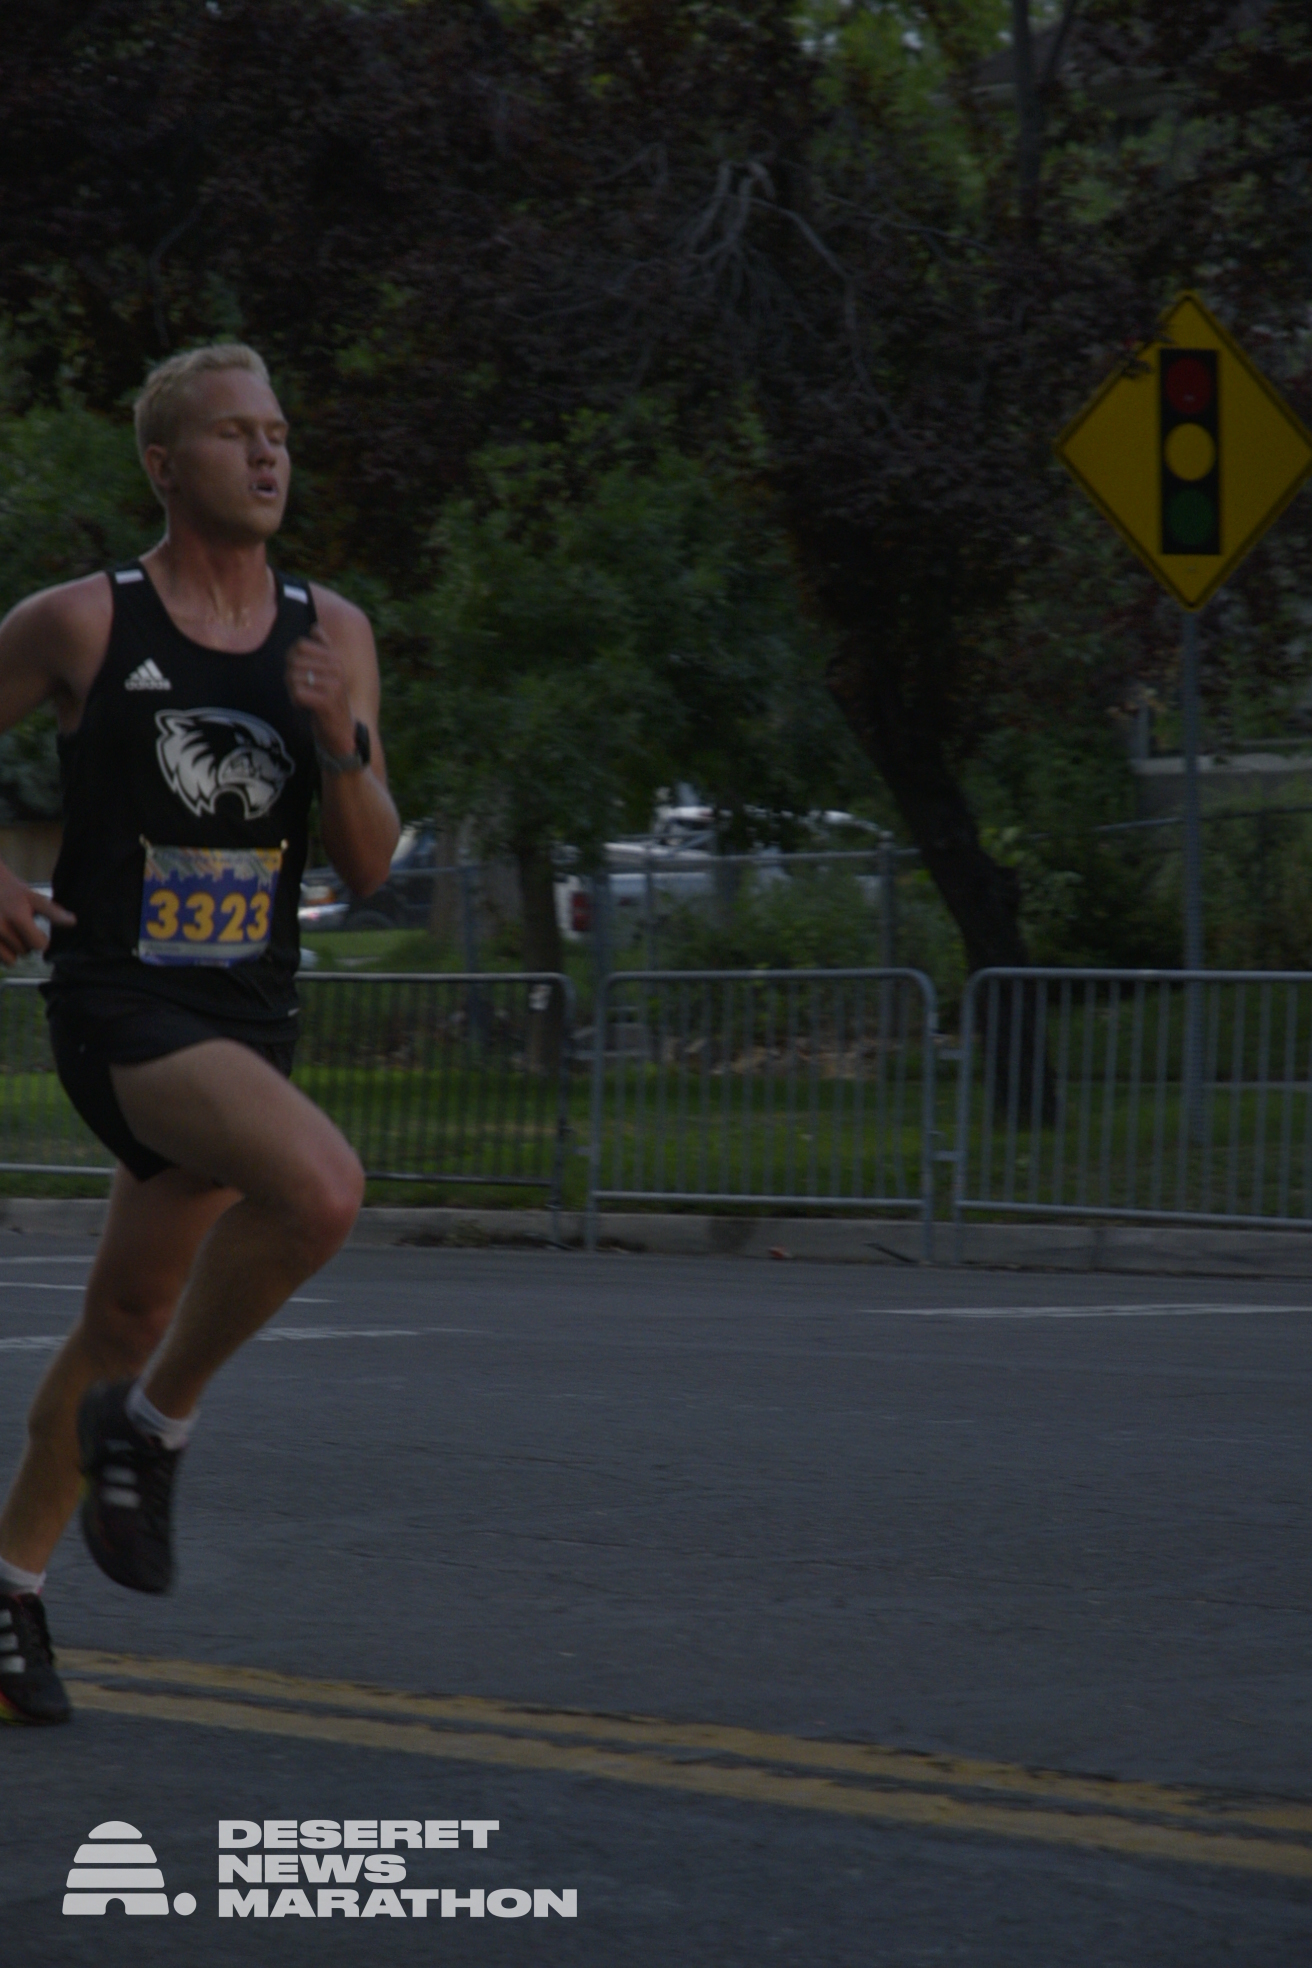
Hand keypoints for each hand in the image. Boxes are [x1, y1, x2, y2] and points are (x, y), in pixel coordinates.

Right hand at [0, 867, 73, 964]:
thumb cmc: (13, 892)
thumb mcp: (33, 896)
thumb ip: (52, 911)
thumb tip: (72, 922)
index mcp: (18, 916)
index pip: (38, 944)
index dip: (42, 940)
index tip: (41, 934)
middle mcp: (1, 927)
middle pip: (26, 951)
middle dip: (28, 943)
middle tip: (22, 928)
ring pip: (12, 959)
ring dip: (15, 950)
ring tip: (11, 934)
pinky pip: (1, 960)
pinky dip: (3, 954)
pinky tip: (3, 940)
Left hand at [286, 624, 354, 755]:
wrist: (341, 730)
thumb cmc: (329, 698)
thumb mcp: (330, 671)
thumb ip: (324, 647)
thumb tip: (315, 626)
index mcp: (335, 658)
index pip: (300, 645)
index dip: (292, 657)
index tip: (299, 671)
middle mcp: (337, 669)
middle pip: (294, 660)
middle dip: (290, 675)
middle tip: (299, 687)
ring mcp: (333, 685)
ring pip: (294, 677)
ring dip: (292, 689)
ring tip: (303, 697)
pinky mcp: (327, 702)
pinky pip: (298, 694)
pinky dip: (296, 701)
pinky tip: (304, 706)